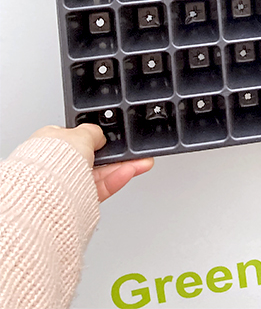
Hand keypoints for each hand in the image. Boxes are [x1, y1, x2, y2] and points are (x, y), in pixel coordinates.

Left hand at [29, 125, 153, 202]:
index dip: (98, 138)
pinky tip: (129, 172)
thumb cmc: (50, 162)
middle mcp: (55, 165)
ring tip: (139, 163)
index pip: (78, 138)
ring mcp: (65, 185)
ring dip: (121, 167)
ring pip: (99, 174)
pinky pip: (99, 188)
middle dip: (115, 155)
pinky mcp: (75, 202)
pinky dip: (115, 180)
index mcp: (49, 143)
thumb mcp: (80, 134)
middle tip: (132, 153)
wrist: (45, 193)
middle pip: (93, 157)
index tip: (115, 139)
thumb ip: (93, 132)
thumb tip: (99, 135)